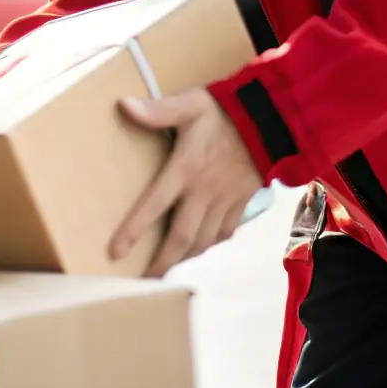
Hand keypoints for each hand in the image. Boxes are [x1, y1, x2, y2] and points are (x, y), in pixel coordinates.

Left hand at [109, 87, 263, 276]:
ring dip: (185, 259)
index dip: (134, 229)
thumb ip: (158, 110)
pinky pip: (225, 232)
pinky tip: (201, 249)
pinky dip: (211, 245)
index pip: (155, 204)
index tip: (116, 252)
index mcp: (186, 169)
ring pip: (203, 241)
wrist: (271, 119)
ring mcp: (225, 200)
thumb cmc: (225, 110)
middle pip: (181, 237)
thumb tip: (124, 106)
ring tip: (168, 273)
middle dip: (162, 262)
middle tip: (144, 283)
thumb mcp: (190, 104)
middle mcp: (204, 191)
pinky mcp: (241, 202)